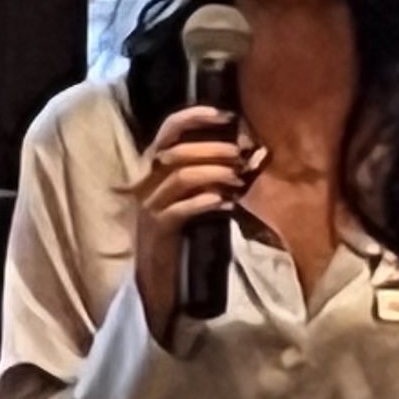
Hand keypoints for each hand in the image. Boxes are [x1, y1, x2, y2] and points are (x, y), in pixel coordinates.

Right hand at [131, 104, 265, 339]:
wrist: (157, 283)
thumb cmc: (181, 238)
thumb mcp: (195, 200)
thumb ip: (215, 176)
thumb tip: (253, 154)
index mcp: (153, 170)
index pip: (167, 130)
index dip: (194, 116)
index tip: (226, 114)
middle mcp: (145, 184)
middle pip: (178, 151)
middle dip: (214, 148)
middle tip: (242, 156)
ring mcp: (148, 207)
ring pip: (182, 176)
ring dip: (215, 172)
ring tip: (238, 180)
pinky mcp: (157, 231)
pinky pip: (181, 209)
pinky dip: (206, 202)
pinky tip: (226, 205)